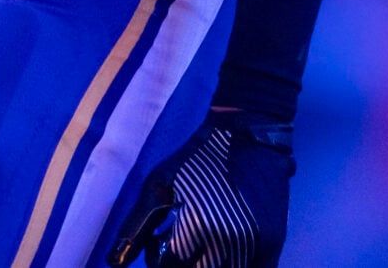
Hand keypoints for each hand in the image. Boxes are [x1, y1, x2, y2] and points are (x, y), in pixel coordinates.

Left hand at [108, 111, 294, 266]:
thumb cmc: (197, 156)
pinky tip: (222, 250)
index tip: (158, 240)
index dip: (157, 258)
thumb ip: (136, 226)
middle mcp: (231, 240)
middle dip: (182, 265)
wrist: (250, 132)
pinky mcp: (274, 243)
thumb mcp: (159, 184)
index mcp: (200, 223)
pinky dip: (233, 266)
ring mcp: (257, 244)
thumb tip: (114, 263)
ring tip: (199, 247)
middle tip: (177, 246)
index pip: (171, 267)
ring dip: (207, 266)